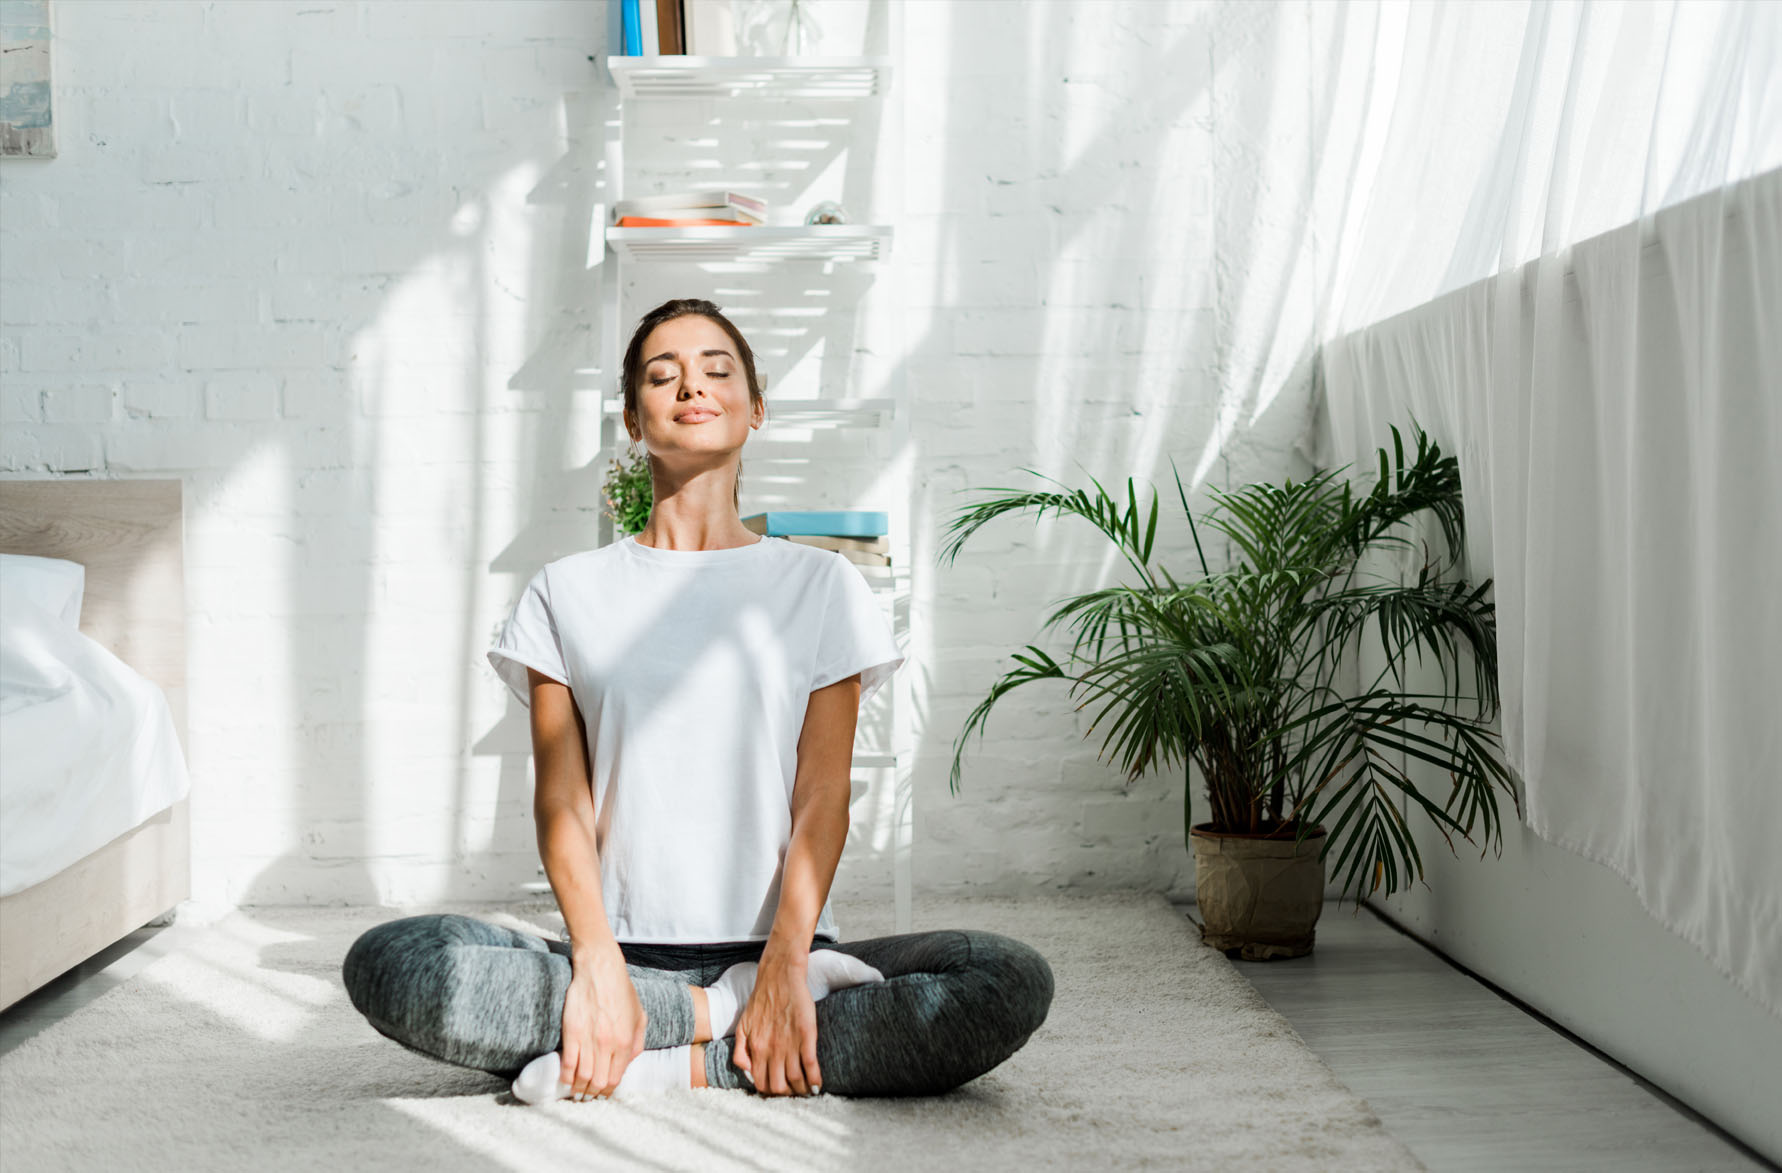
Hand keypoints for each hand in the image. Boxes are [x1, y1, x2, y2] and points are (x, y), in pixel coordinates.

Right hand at [559, 949, 647, 1100]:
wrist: (600, 969)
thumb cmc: (621, 991)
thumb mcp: (639, 1016)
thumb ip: (637, 1042)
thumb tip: (628, 1062)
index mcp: (626, 1041)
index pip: (616, 1078)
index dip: (608, 1090)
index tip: (603, 1093)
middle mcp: (608, 1044)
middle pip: (599, 1082)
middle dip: (593, 1093)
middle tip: (588, 1095)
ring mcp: (589, 1039)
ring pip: (582, 1076)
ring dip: (578, 1088)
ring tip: (576, 1090)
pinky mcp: (572, 1032)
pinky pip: (567, 1062)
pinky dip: (566, 1075)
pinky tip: (566, 1078)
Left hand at [731, 949, 820, 1096]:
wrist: (779, 976)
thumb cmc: (761, 1000)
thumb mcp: (742, 1026)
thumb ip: (740, 1051)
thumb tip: (748, 1073)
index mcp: (756, 1049)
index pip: (762, 1084)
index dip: (771, 1093)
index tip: (780, 1092)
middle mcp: (772, 1050)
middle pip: (779, 1087)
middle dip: (788, 1095)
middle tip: (795, 1093)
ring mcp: (790, 1043)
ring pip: (796, 1079)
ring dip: (802, 1090)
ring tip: (807, 1091)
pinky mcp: (806, 1034)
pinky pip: (810, 1064)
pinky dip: (815, 1079)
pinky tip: (818, 1084)